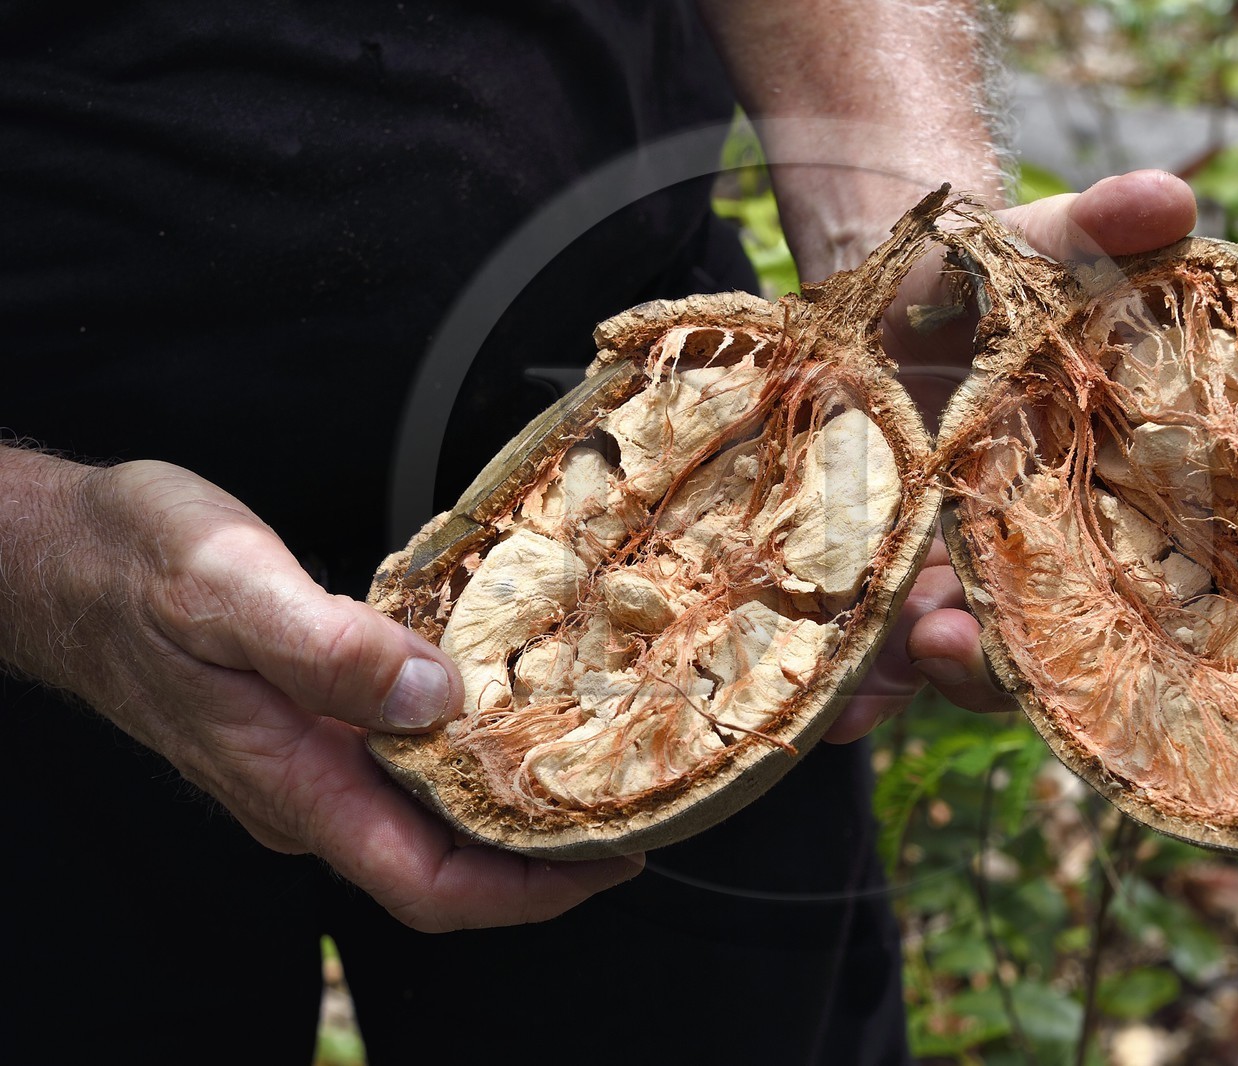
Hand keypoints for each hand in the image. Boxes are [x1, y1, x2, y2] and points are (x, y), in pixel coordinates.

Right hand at [15, 456, 640, 930]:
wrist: (62, 556)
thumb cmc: (133, 566)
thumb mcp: (231, 587)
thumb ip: (331, 649)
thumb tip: (437, 697)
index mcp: (295, 784)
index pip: (429, 886)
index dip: (530, 892)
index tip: (611, 862)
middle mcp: (309, 792)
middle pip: (446, 864)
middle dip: (544, 854)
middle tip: (632, 807)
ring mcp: (310, 763)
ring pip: (431, 816)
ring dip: (514, 806)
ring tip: (597, 767)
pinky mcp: (311, 726)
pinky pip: (408, 765)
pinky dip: (472, 754)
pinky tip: (515, 712)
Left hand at [825, 169, 1197, 741]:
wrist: (894, 293)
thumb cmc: (986, 280)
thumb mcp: (1038, 249)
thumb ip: (1098, 230)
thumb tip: (1169, 193)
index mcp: (1074, 505)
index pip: (1093, 598)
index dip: (1067, 629)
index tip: (1011, 619)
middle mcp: (1014, 559)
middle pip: (1010, 653)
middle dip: (976, 665)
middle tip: (939, 642)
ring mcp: (936, 574)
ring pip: (920, 662)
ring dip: (887, 682)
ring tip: (842, 694)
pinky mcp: (866, 574)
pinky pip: (852, 647)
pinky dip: (828, 678)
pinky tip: (799, 693)